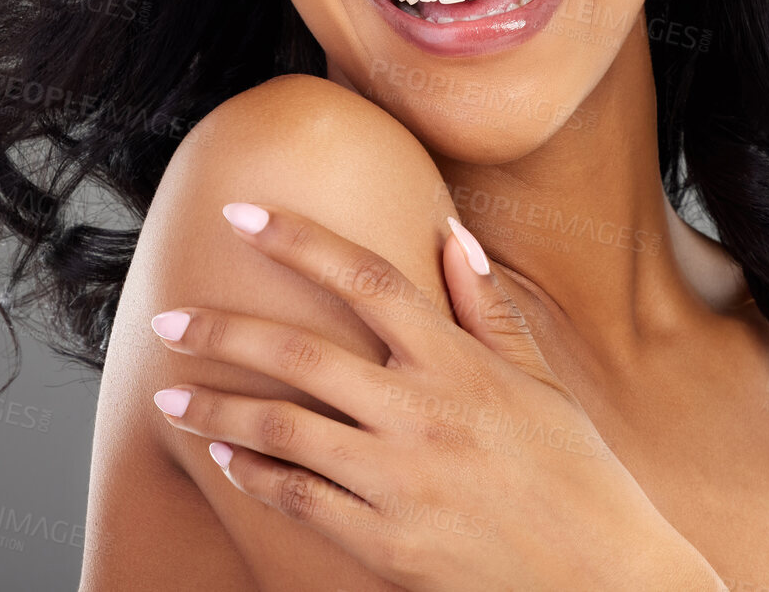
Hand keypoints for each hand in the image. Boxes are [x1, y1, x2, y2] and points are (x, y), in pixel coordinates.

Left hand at [147, 202, 723, 591]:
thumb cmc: (574, 470)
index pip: (365, 278)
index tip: (240, 213)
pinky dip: (256, 476)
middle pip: (300, 353)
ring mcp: (399, 481)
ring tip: (168, 397)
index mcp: (457, 361)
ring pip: (283, 430)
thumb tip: (451, 232)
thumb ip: (487, 306)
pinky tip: (227, 460)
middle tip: (167, 319)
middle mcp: (421, 412)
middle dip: (223, 330)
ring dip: (216, 409)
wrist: (601, 576)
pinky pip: (300, 502)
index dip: (297, 239)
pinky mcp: (385, 544)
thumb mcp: (538, 380)